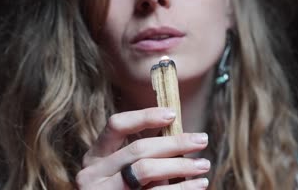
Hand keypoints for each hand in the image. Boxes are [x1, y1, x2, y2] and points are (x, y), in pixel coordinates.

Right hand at [76, 107, 209, 188]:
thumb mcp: (124, 169)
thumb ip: (144, 152)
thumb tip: (180, 134)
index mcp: (95, 155)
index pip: (116, 125)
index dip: (144, 116)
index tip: (173, 114)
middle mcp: (93, 173)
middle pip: (138, 149)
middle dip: (174, 143)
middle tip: (202, 140)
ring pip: (146, 171)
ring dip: (181, 165)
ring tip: (204, 165)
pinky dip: (181, 188)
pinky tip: (198, 185)